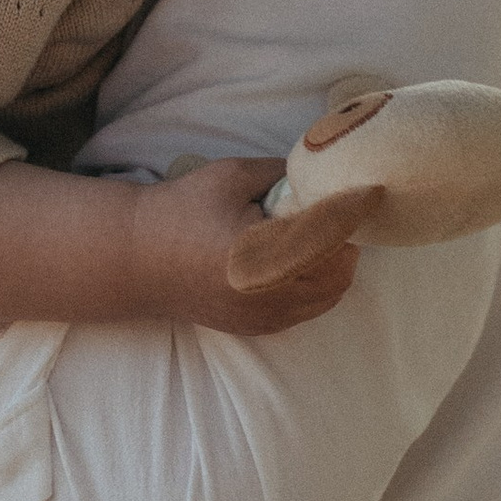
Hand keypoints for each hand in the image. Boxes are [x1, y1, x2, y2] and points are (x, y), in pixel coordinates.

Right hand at [126, 157, 363, 332]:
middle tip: (336, 215)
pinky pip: (306, 310)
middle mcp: (269, 293)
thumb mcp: (232, 176)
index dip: (353, 212)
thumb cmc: (180, 210)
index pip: (334, 235)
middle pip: (341, 270)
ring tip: (319, 238)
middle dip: (346, 241)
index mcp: (265, 252)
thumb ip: (282, 172)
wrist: (135, 258)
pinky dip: (315, 287)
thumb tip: (320, 173)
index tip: (365, 194)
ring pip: (330, 296)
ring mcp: (264, 316)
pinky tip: (297, 262)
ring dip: (334, 266)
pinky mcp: (256, 327)